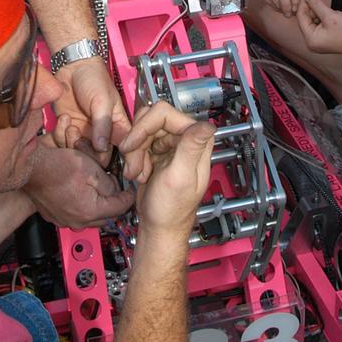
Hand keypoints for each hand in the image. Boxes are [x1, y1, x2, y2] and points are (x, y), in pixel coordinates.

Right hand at [24, 140, 134, 227]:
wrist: (33, 168)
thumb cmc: (58, 166)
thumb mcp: (93, 169)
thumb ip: (109, 184)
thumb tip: (115, 191)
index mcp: (89, 211)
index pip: (119, 209)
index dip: (128, 198)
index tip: (131, 192)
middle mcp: (77, 221)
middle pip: (105, 217)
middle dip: (113, 204)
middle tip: (116, 190)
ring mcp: (64, 221)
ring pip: (90, 218)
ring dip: (97, 206)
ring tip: (98, 190)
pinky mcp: (54, 217)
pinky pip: (75, 215)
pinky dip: (82, 207)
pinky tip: (81, 193)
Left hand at [52, 57, 130, 160]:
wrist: (71, 67)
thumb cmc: (94, 78)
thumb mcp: (102, 100)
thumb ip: (103, 124)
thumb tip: (101, 148)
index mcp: (119, 127)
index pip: (124, 151)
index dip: (120, 161)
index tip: (108, 162)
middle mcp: (102, 135)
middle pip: (98, 159)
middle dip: (86, 153)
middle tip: (79, 137)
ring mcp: (85, 134)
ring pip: (79, 154)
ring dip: (71, 142)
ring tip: (70, 124)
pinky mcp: (68, 131)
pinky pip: (63, 144)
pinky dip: (60, 135)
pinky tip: (63, 119)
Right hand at [119, 102, 214, 236]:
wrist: (159, 227)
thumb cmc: (171, 210)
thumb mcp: (180, 178)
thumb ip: (191, 148)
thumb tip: (209, 124)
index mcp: (196, 140)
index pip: (165, 114)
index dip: (145, 126)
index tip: (133, 143)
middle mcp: (185, 138)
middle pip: (151, 120)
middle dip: (138, 143)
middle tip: (135, 165)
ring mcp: (170, 144)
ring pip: (142, 130)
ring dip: (134, 153)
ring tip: (138, 173)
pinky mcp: (157, 152)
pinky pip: (139, 142)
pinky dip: (134, 158)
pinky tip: (139, 174)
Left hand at [296, 0, 341, 56]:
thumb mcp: (330, 15)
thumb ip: (316, 4)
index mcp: (310, 39)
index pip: (300, 17)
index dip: (304, 2)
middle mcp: (312, 43)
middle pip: (305, 19)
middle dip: (309, 6)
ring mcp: (319, 42)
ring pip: (312, 21)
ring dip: (315, 10)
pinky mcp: (326, 39)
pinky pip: (318, 25)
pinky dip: (321, 15)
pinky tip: (326, 8)